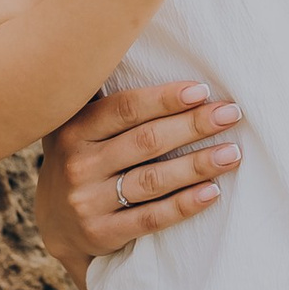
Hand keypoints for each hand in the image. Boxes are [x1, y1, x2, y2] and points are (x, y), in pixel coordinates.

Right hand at [35, 81, 243, 270]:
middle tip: (231, 114)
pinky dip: (185, 204)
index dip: (165, 98)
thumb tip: (151, 56)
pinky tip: (212, 192)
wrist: (56, 224)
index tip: (202, 91)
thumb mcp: (79, 127)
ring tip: (232, 154)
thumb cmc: (84, 160)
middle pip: (146, 141)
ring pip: (153, 180)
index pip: (125, 108)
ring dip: (198, 165)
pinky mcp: (102, 233)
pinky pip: (152, 218)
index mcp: (74, 129)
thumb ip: (107, 101)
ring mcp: (88, 201)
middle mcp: (78, 164)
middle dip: (193, 126)